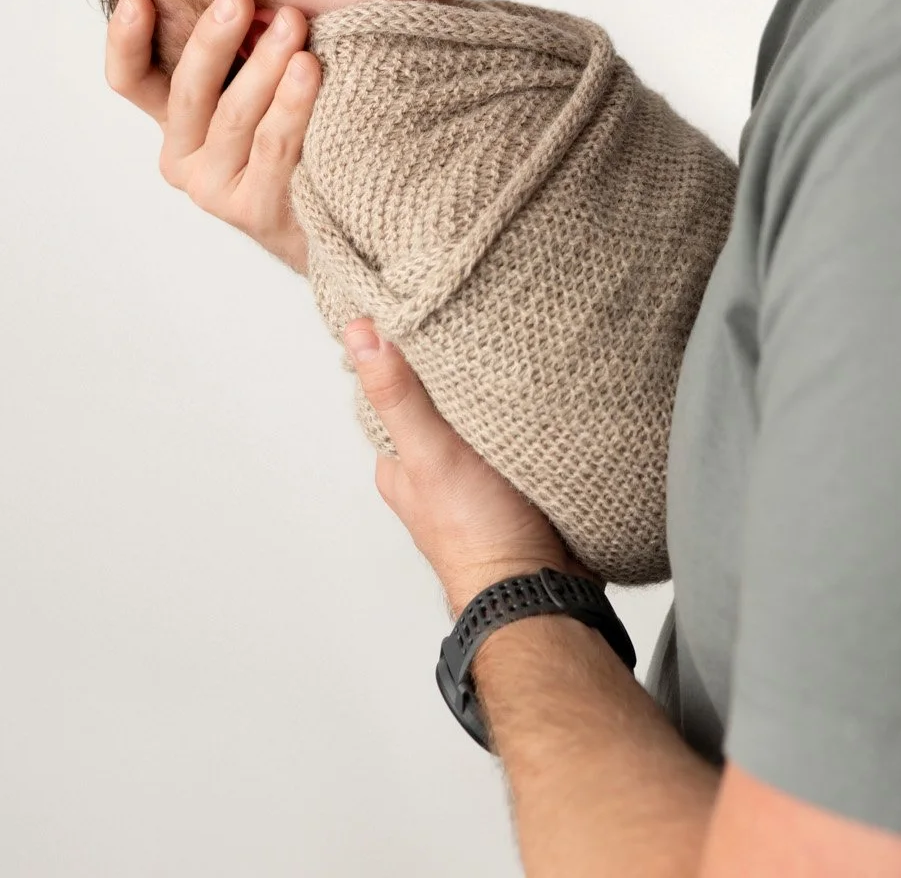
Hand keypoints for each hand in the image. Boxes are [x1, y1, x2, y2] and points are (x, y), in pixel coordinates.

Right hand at [105, 0, 320, 273]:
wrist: (336, 212)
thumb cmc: (297, 129)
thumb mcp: (260, 79)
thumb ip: (246, 42)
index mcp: (176, 116)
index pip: (132, 79)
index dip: (126, 41)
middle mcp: (183, 153)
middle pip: (187, 91)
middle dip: (212, 39)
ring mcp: (213, 185)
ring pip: (234, 115)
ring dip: (264, 65)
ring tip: (293, 23)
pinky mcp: (250, 209)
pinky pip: (272, 147)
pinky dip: (292, 105)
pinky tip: (311, 71)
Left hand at [344, 321, 592, 615]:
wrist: (540, 589)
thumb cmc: (478, 534)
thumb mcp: (432, 454)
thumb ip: (399, 395)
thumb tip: (360, 333)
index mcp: (400, 460)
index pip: (394, 387)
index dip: (408, 349)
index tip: (427, 310)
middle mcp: (433, 467)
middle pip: (439, 398)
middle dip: (459, 369)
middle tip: (484, 330)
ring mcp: (475, 475)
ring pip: (479, 414)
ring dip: (496, 392)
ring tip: (516, 358)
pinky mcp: (516, 480)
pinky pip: (515, 433)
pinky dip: (523, 416)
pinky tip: (538, 397)